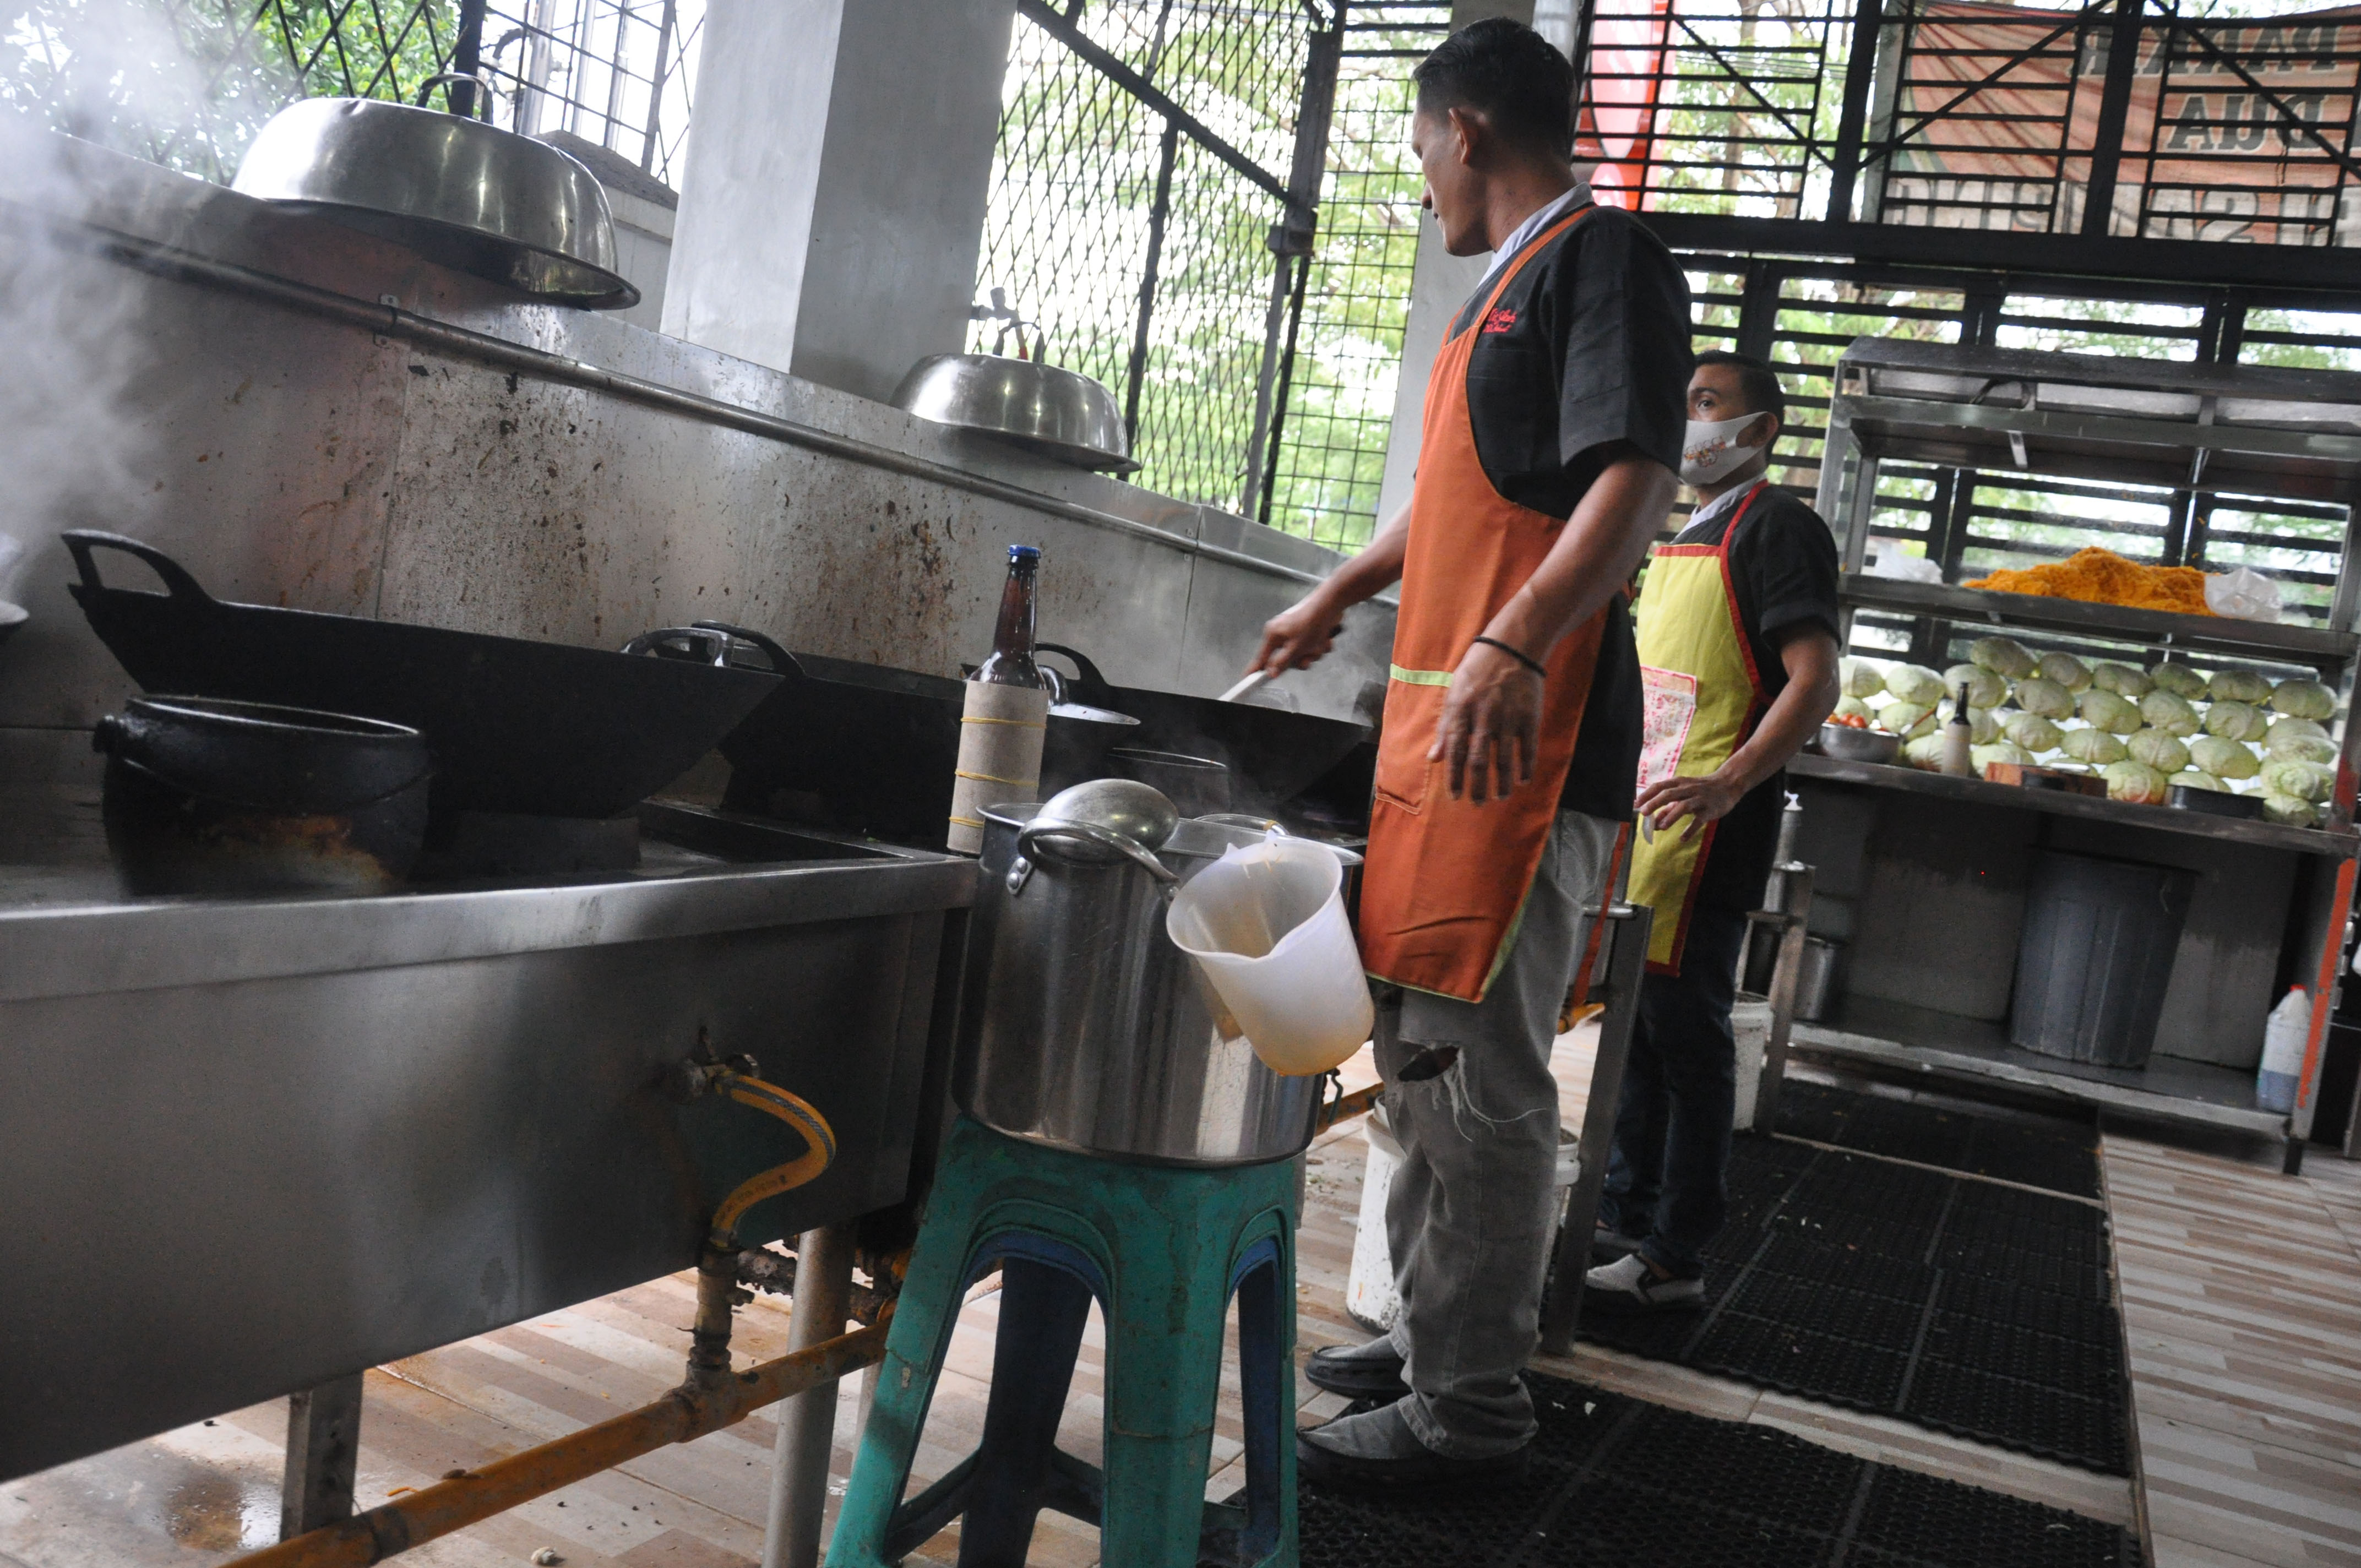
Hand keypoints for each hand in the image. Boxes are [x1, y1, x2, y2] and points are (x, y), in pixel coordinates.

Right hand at [1251, 592, 1344, 673]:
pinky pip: (1312, 646)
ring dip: (1314, 652)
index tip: (1247, 679)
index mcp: (1273, 634)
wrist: (1331, 603)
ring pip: (1302, 654)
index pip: (1261, 657)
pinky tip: (1325, 637)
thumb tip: (1271, 673)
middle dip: (1301, 659)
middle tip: (1307, 655)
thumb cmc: (1312, 622)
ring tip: (1319, 643)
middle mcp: (1281, 632)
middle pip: (1286, 658)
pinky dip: (1320, 645)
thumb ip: (1282, 662)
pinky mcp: (1307, 630)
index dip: (1255, 670)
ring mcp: (1295, 631)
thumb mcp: (1295, 647)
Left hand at [1432, 641, 1544, 801]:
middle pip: (1479, 760)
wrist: (1513, 646)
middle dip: (1477, 786)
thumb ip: (1446, 727)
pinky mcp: (1529, 716)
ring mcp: (1508, 717)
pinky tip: (1522, 781)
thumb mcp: (1454, 693)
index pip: (1455, 750)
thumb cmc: (1477, 671)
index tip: (1454, 796)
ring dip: (1501, 782)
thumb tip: (1434, 759)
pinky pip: (1527, 748)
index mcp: (1461, 710)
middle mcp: (1484, 716)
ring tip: (1499, 797)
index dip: (1454, 776)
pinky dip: (1525, 767)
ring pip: (1504, 759)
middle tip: (1477, 804)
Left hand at [1636, 770, 1743, 840]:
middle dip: (1655, 803)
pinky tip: (1682, 839)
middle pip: (1669, 794)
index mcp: (1679, 783)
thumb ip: (1668, 808)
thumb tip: (1653, 823)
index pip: (1659, 786)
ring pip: (1684, 806)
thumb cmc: (1700, 790)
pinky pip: (1699, 820)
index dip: (1647, 794)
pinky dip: (1690, 830)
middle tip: (1643, 813)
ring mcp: (1699, 799)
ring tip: (1662, 827)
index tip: (1635, 804)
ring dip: (1671, 816)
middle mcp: (1688, 788)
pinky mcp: (1710, 809)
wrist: (1728, 784)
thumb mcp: (1683, 795)